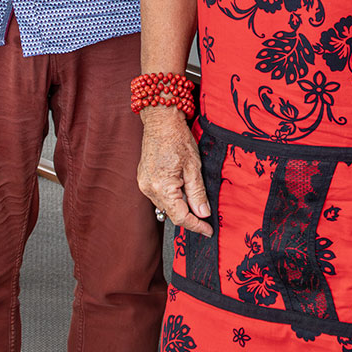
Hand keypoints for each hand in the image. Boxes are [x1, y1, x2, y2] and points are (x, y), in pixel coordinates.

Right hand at [137, 105, 211, 236]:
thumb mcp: (194, 167)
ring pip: (165, 205)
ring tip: (194, 196)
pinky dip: (172, 196)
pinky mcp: (143, 178)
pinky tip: (182, 187)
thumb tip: (203, 213)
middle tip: (206, 216)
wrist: (160, 120)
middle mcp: (149, 188)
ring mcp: (144, 184)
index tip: (208, 230)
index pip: (180, 217)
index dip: (196, 226)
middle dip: (190, 216)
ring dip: (180, 206)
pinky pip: (159, 195)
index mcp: (162, 187)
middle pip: (172, 213)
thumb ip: (197, 193)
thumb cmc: (177, 138)